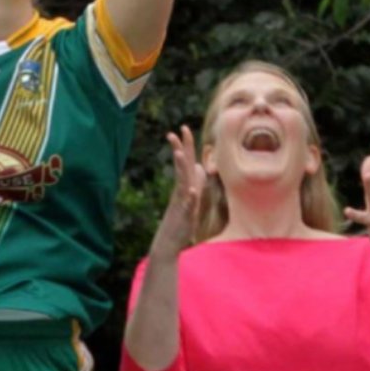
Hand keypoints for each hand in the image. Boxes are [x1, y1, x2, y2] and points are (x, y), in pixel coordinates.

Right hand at [151, 126, 206, 258]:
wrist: (168, 243)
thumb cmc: (180, 222)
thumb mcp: (191, 199)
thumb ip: (195, 182)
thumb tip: (201, 167)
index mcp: (184, 186)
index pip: (186, 162)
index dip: (186, 146)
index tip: (183, 128)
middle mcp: (181, 191)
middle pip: (182, 167)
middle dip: (181, 149)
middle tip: (178, 130)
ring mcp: (181, 202)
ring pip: (182, 182)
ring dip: (181, 168)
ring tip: (179, 153)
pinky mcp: (184, 215)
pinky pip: (187, 205)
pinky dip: (190, 198)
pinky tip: (193, 191)